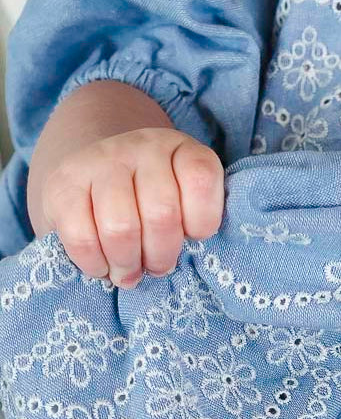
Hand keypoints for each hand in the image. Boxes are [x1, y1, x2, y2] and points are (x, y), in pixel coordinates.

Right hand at [39, 127, 224, 287]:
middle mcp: (141, 146)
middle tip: (156, 267)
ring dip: (127, 264)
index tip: (191, 237)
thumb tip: (180, 263)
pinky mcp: (61, 184)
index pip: (201, 178)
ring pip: (120, 228)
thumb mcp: (183, 204)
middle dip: (161, 256)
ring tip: (128, 272)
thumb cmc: (149, 204)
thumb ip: (193, 223)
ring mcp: (99, 160)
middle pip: (161, 214)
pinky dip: (95, 264)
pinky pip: (82, 238)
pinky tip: (102, 265)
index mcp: (179, 149)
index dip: (202, 223)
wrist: (93, 177)